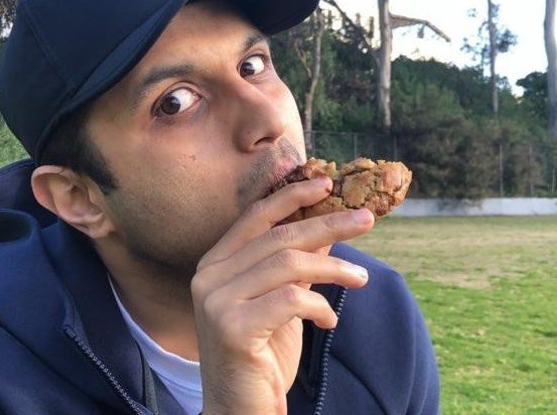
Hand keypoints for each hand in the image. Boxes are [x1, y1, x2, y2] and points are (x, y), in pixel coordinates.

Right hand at [191, 176, 374, 414]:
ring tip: (359, 279)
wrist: (239, 409)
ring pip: (287, 264)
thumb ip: (298, 262)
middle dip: (327, 223)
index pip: (256, 216)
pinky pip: (290, 300)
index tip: (326, 183)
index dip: (292, 196)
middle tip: (366, 220)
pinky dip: (319, 306)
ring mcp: (216, 301)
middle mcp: (210, 276)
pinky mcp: (231, 328)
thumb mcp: (283, 299)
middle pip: (278, 236)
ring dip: (333, 268)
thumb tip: (329, 226)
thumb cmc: (262, 352)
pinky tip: (328, 322)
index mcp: (217, 262)